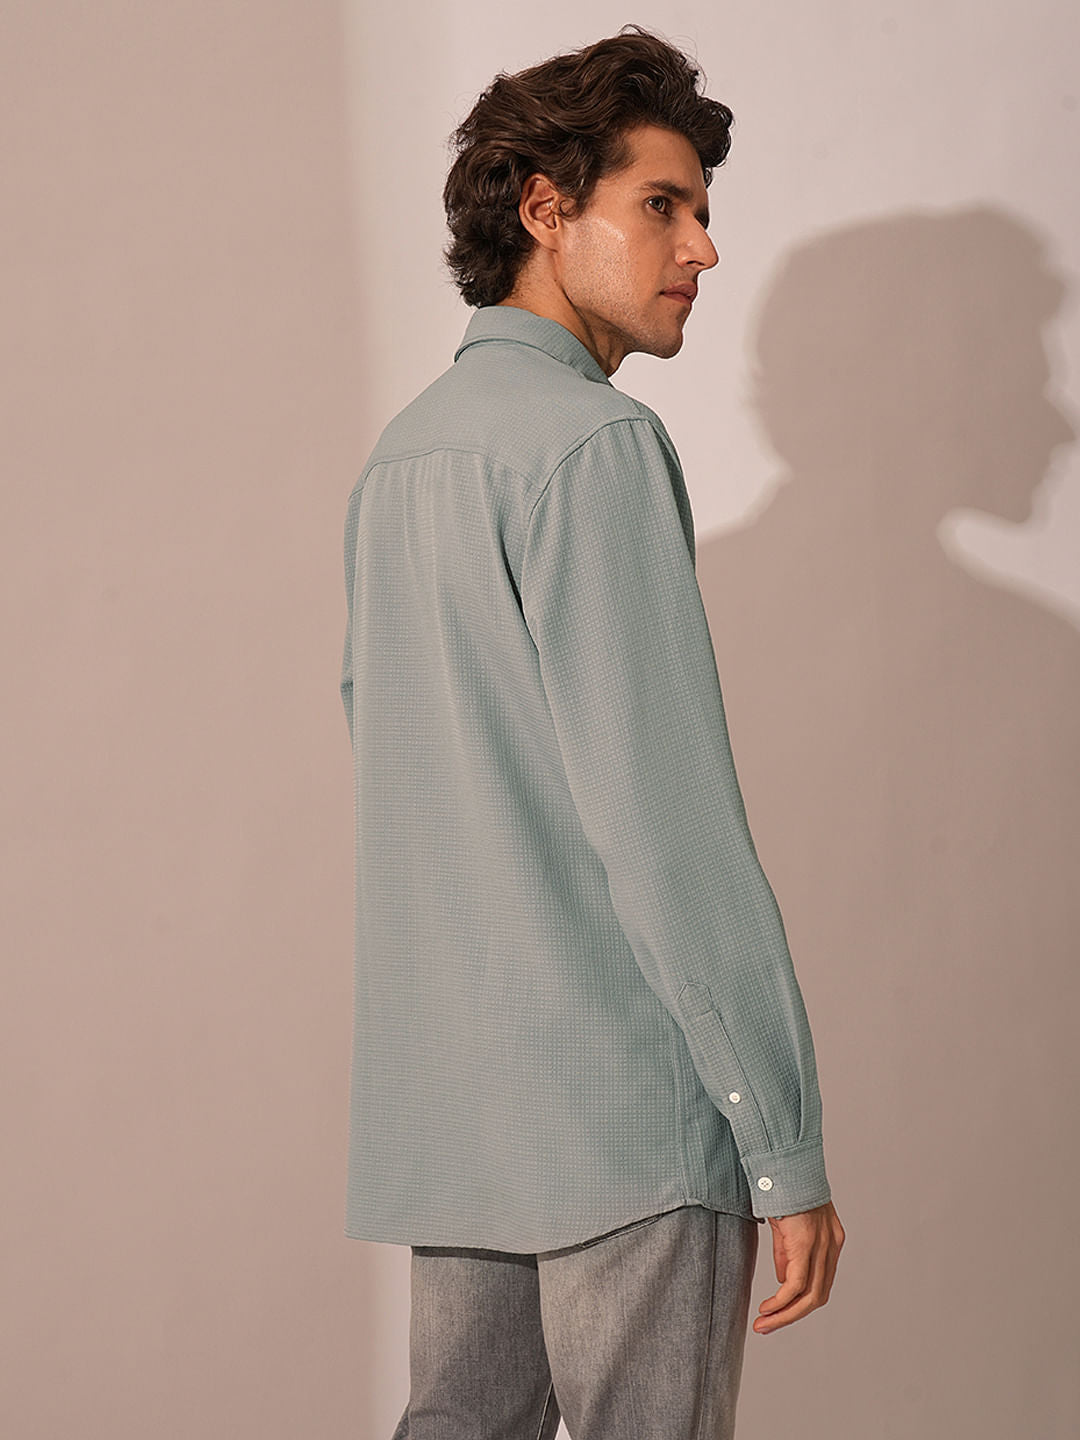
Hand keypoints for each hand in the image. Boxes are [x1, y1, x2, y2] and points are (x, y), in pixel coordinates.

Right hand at [752, 1199, 844, 1334]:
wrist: (780, 1162)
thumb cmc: (780, 1186)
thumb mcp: (786, 1224)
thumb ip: (787, 1252)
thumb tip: (783, 1281)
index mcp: (830, 1238)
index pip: (821, 1281)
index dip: (801, 1301)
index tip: (779, 1311)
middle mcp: (831, 1245)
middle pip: (818, 1295)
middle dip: (792, 1315)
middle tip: (767, 1326)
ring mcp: (820, 1246)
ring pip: (809, 1297)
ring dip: (785, 1315)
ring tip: (763, 1324)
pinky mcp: (804, 1244)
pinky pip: (795, 1286)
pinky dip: (781, 1303)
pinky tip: (766, 1309)